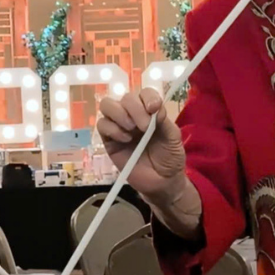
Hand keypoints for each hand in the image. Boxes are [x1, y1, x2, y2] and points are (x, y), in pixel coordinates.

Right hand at [97, 88, 187, 202]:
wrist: (162, 181)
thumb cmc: (169, 157)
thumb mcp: (173, 137)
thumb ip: (163, 120)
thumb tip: (153, 107)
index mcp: (150, 111)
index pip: (144, 93)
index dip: (148, 97)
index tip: (154, 109)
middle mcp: (133, 115)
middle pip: (125, 97)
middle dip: (135, 109)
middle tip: (144, 127)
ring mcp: (119, 126)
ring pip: (107, 105)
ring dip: (119, 114)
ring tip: (131, 130)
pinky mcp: (108, 140)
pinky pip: (102, 125)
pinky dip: (113, 129)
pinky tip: (125, 140)